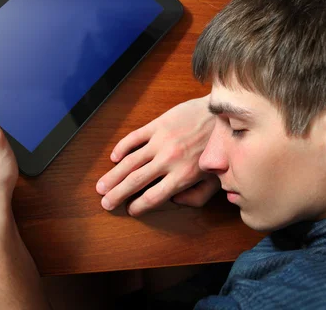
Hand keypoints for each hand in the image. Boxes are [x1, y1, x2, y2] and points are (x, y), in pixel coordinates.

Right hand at [96, 95, 219, 215]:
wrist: (224, 114)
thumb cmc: (222, 148)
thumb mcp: (217, 180)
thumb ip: (197, 197)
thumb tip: (175, 202)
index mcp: (183, 176)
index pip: (154, 197)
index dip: (139, 206)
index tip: (130, 210)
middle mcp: (169, 160)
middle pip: (136, 182)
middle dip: (118, 195)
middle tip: (105, 203)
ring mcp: (161, 141)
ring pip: (130, 162)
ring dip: (113, 176)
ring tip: (101, 186)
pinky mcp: (158, 125)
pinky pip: (134, 138)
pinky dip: (122, 148)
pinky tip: (114, 158)